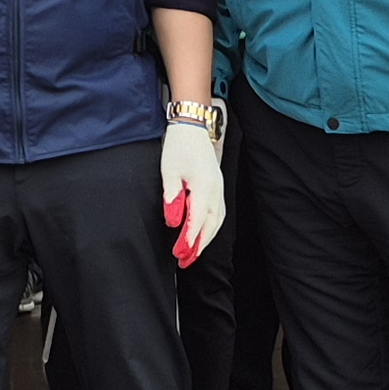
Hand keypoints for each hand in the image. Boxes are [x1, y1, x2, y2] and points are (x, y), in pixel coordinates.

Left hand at [160, 122, 225, 266]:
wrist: (193, 127)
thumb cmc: (179, 147)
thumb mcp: (168, 172)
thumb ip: (171, 198)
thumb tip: (174, 222)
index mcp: (203, 187)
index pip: (197, 220)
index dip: (188, 240)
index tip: (179, 254)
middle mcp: (216, 191)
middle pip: (210, 226)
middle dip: (197, 246)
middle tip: (184, 262)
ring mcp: (219, 189)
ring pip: (216, 222)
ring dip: (206, 239)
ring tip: (192, 254)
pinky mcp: (217, 187)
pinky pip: (218, 213)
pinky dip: (211, 228)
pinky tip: (203, 235)